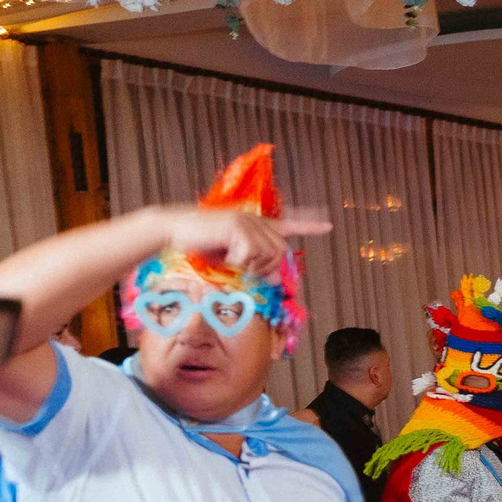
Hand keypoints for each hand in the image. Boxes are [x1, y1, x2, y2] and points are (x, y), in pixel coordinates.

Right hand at [156, 203, 331, 278]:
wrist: (173, 231)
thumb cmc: (200, 246)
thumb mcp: (232, 259)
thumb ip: (256, 266)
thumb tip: (277, 281)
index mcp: (256, 225)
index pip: (289, 224)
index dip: (309, 226)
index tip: (329, 225)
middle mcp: (256, 220)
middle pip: (280, 252)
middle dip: (266, 268)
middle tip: (243, 269)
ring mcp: (247, 221)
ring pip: (267, 255)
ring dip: (250, 266)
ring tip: (230, 260)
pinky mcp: (237, 226)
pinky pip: (250, 254)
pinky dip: (238, 262)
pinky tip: (224, 254)